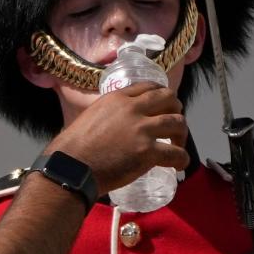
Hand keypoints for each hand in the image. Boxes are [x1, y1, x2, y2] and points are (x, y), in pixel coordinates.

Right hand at [45, 82, 188, 193]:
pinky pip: (177, 153)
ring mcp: (142, 129)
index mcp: (117, 98)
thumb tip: (120, 124)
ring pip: (178, 123)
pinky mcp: (147, 152)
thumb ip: (110, 114)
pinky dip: (182, 160)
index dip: (162, 95)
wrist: (71, 166)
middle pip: (169, 98)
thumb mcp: (91, 116)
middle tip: (173, 126)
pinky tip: (178, 166)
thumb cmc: (73, 146)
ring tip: (177, 146)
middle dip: (176, 110)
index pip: (149, 87)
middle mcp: (132, 108)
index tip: (164, 107)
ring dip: (181, 135)